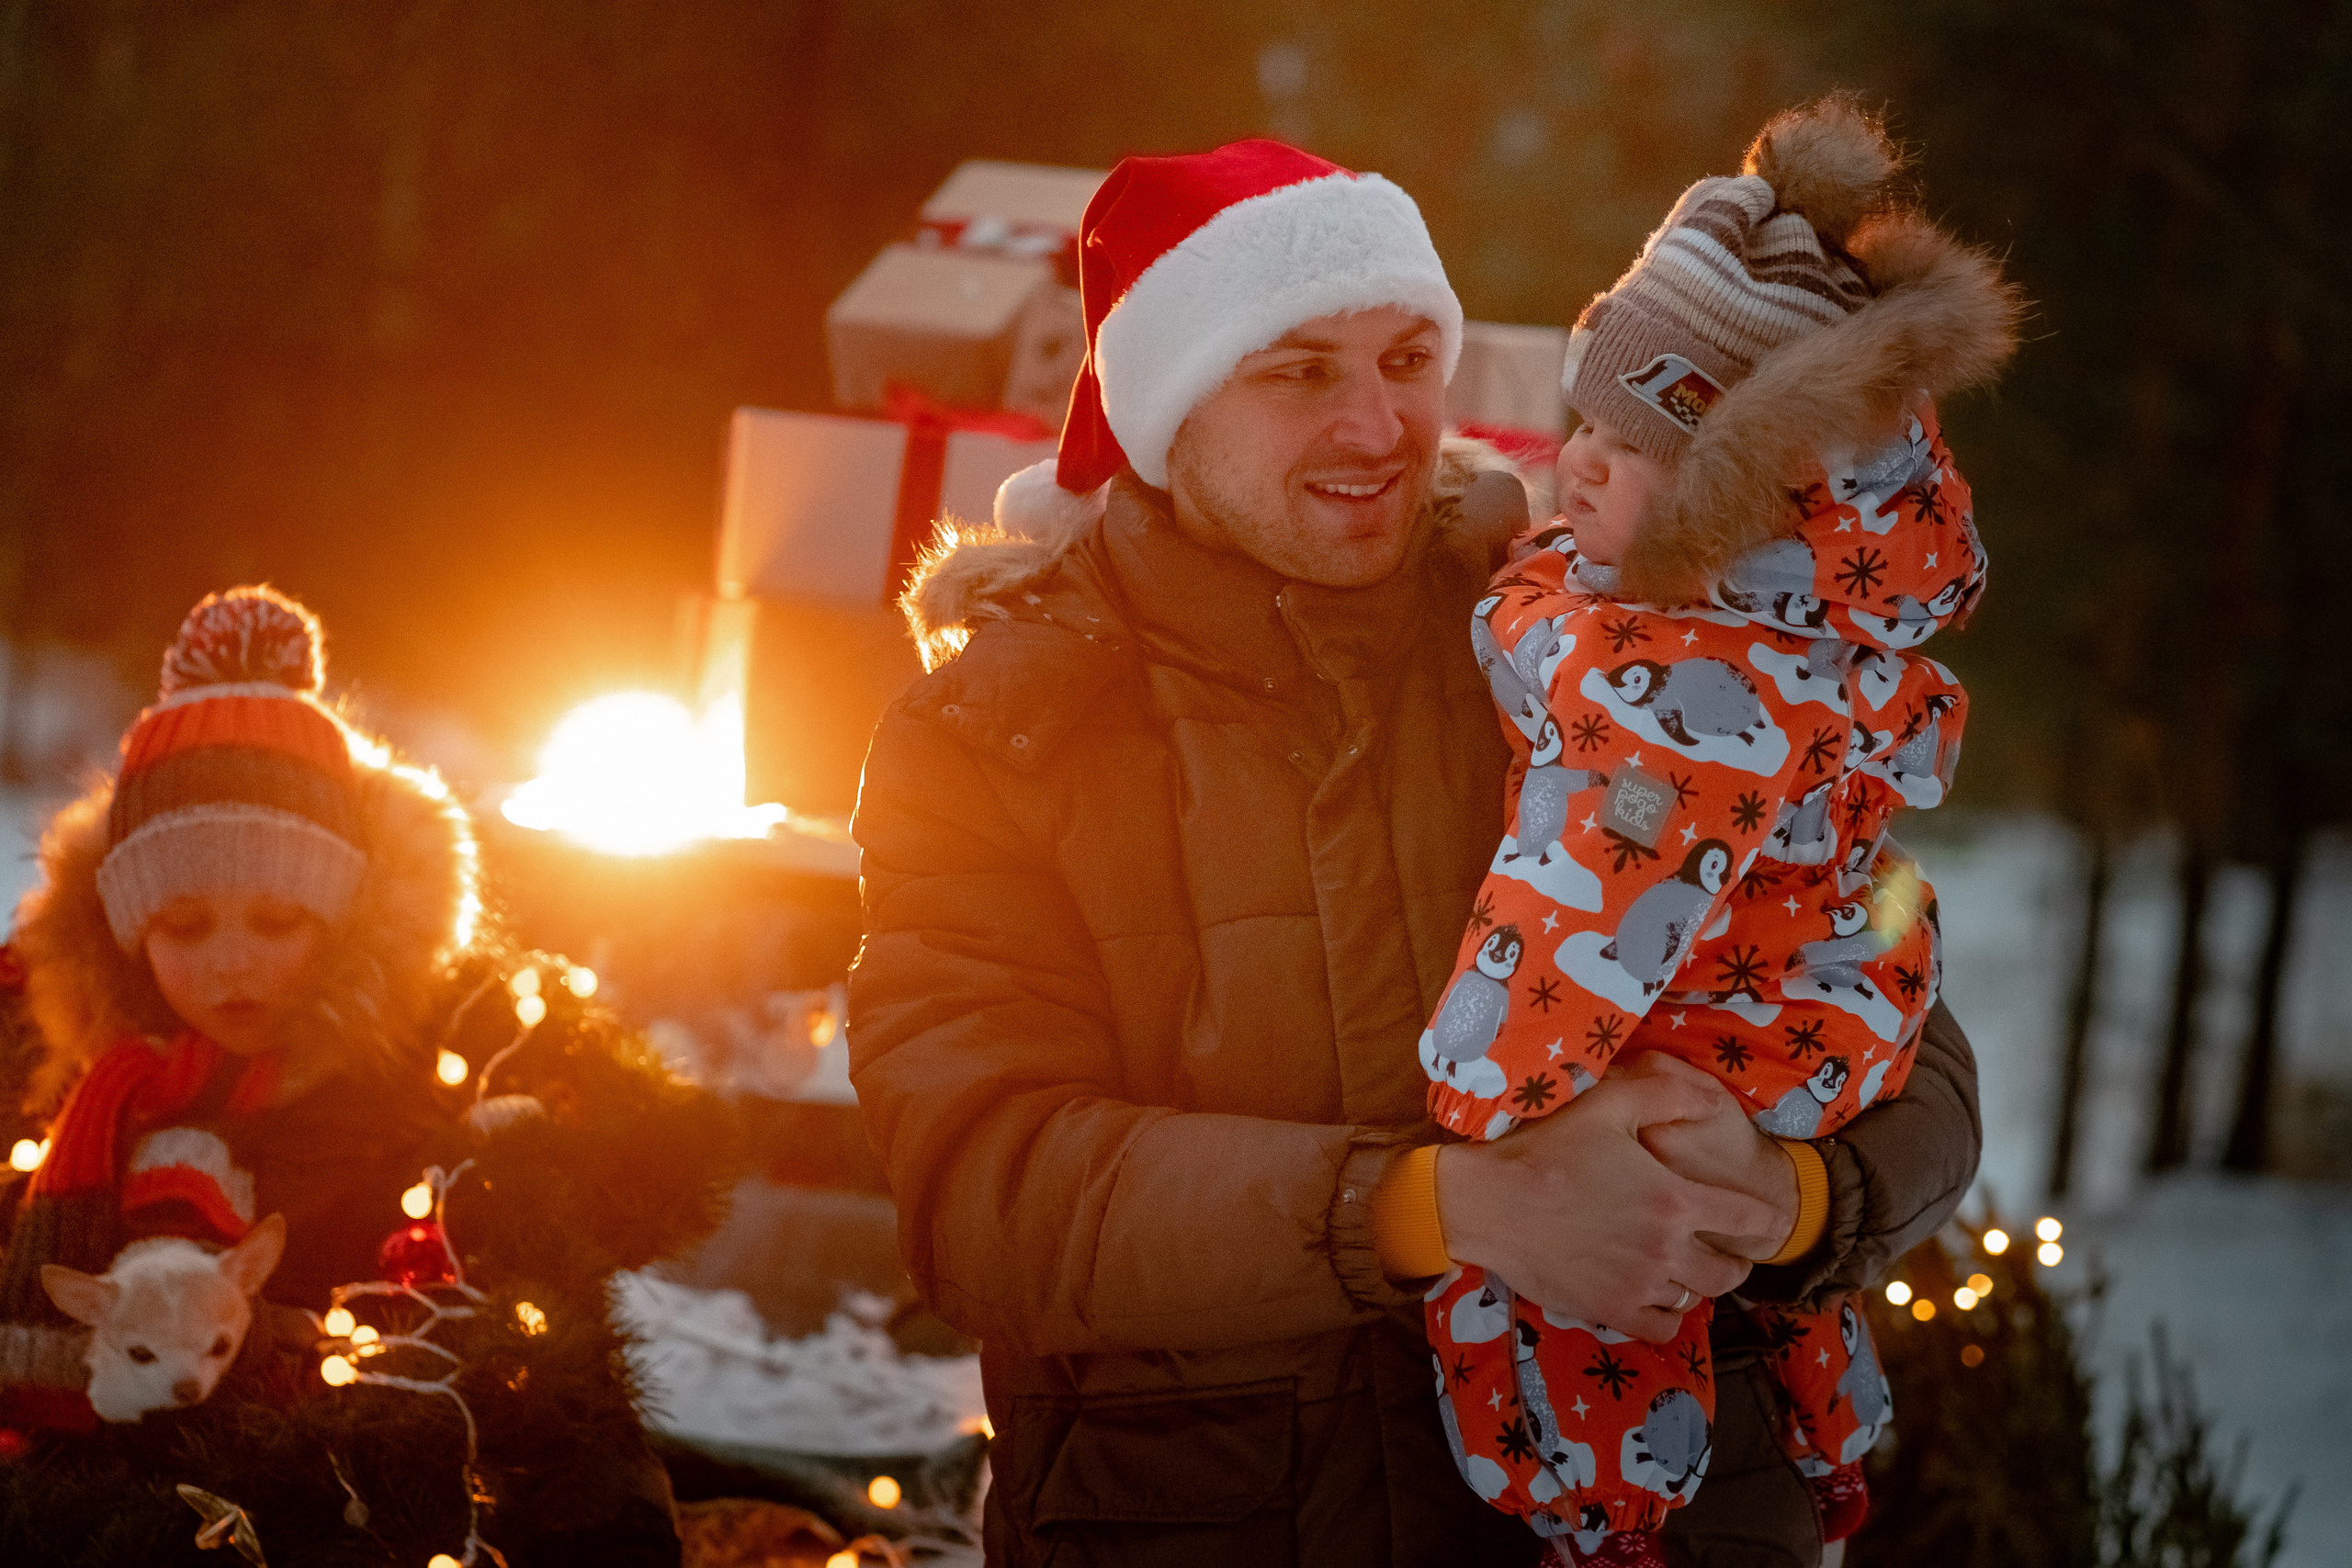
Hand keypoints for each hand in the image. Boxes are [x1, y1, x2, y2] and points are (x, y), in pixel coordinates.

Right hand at [1433, 1070, 1787, 1342]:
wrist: (1492, 1202)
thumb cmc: (1548, 1148)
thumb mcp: (1609, 1104)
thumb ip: (1669, 1095)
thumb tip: (1715, 1101)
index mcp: (1674, 1199)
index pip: (1746, 1218)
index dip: (1769, 1221)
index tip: (1777, 1223)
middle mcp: (1666, 1248)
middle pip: (1729, 1270)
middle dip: (1739, 1261)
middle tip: (1731, 1251)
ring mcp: (1639, 1284)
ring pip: (1698, 1299)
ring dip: (1703, 1285)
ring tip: (1692, 1271)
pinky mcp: (1610, 1309)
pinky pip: (1662, 1327)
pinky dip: (1670, 1315)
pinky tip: (1659, 1297)